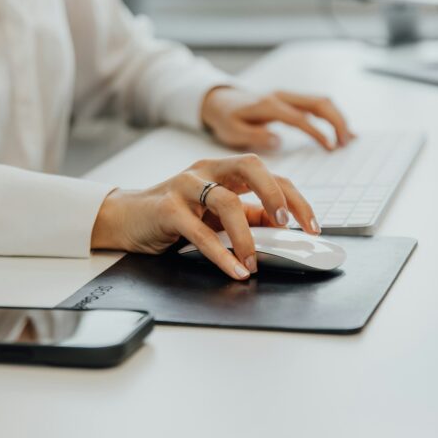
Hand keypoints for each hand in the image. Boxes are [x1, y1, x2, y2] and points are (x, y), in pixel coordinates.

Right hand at [91, 155, 319, 280]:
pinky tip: (234, 270)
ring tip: (254, 263)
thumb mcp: (214, 214)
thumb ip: (246, 215)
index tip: (311, 226)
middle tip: (289, 225)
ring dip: (247, 237)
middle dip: (277, 195)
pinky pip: (200, 232)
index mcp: (223, 169)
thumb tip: (281, 227)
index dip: (294, 198)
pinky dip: (221, 254)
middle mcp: (207, 170)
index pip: (268, 174)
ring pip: (227, 202)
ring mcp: (185, 186)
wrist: (125, 218)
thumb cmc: (173, 214)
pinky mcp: (167, 208)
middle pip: (252, 167)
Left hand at [201, 87, 355, 150]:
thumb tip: (278, 140)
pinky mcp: (290, 100)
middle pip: (318, 103)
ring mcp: (287, 96)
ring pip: (321, 101)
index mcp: (269, 105)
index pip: (300, 118)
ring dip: (337, 118)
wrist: (219, 100)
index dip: (317, 132)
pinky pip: (315, 104)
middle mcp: (281, 96)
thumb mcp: (232, 131)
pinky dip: (331, 115)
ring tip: (348, 139)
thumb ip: (254, 135)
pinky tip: (341, 130)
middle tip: (345, 144)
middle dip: (336, 122)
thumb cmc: (225, 118)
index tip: (329, 148)